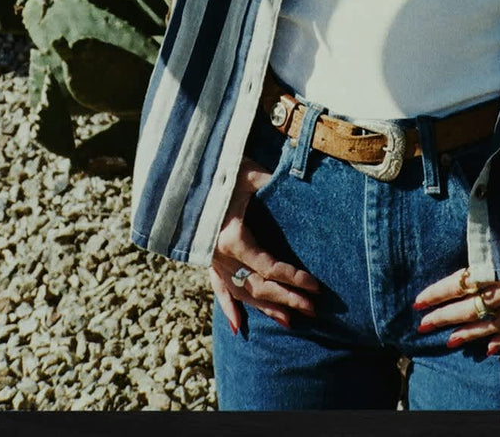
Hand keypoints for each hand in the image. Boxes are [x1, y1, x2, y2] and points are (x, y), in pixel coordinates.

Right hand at [209, 156, 320, 334]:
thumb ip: (272, 182)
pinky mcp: (206, 259)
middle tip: (313, 310)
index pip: (270, 267)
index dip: (294, 279)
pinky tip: (238, 328)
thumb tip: (299, 180)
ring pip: (241, 292)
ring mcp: (212, 261)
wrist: (183, 174)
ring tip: (289, 322)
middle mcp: (220, 257)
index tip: (316, 287)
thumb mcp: (248, 174)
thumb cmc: (218, 171)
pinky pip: (217, 288)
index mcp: (232, 239)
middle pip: (259, 286)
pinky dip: (228, 308)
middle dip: (287, 299)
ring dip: (265, 308)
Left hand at [413, 256, 499, 356]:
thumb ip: (480, 241)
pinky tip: (489, 349)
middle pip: (473, 306)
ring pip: (495, 322)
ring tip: (449, 342)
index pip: (462, 282)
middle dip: (445, 316)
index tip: (418, 301)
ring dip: (470, 333)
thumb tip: (453, 256)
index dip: (438, 293)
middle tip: (422, 325)